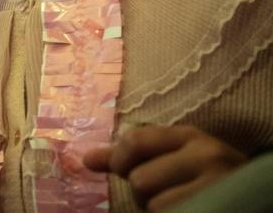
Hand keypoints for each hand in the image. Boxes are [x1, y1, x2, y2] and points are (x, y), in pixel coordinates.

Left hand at [83, 125, 245, 210]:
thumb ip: (133, 153)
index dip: (119, 159)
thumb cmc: (207, 175)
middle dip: (144, 191)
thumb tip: (86, 159)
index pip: (135, 141)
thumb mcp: (176, 155)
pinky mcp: (214, 208)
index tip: (122, 170)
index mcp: (191, 136)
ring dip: (159, 209)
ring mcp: (215, 186)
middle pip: (140, 179)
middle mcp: (206, 156)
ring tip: (182, 201)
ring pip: (155, 205)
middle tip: (167, 190)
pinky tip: (188, 208)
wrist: (255, 196)